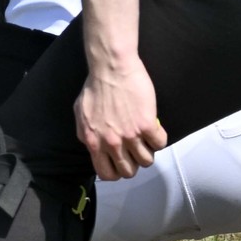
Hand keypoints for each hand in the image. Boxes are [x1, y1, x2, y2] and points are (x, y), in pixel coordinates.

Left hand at [76, 55, 167, 181]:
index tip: (120, 161)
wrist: (111, 67)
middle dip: (133, 163)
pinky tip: (155, 129)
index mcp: (94, 142)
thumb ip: (86, 133)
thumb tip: (93, 145)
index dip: (116, 171)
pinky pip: (160, 143)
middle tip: (135, 150)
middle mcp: (112, 143)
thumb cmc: (95, 86)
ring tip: (146, 139)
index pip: (107, 174)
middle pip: (129, 171)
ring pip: (146, 161)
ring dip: (148, 151)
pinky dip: (159, 138)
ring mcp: (130, 135)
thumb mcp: (81, 114)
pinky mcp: (147, 125)